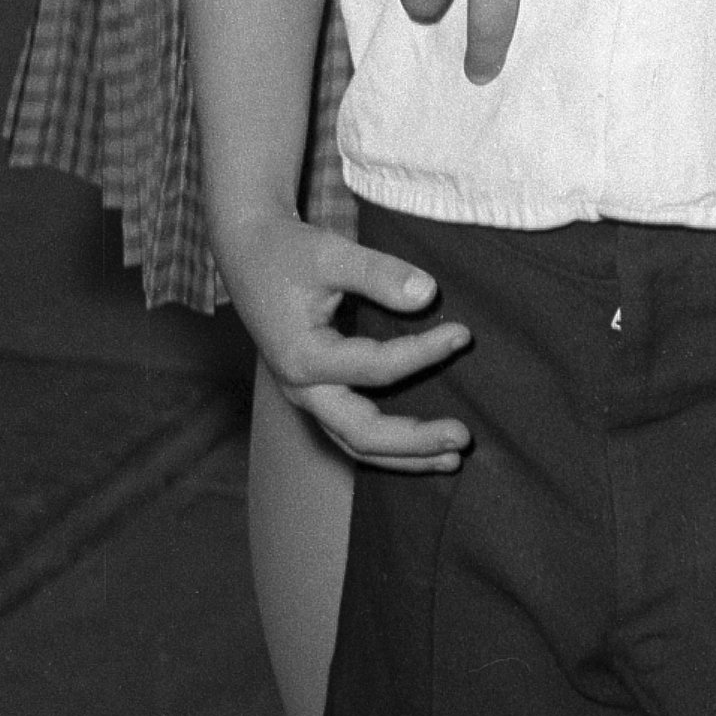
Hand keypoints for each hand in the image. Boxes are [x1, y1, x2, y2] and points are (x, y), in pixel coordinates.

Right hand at [215, 208, 471, 469]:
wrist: (250, 255)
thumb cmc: (290, 253)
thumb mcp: (332, 254)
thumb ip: (379, 274)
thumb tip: (428, 294)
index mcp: (303, 360)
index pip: (377, 368)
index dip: (425, 353)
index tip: (465, 335)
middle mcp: (304, 389)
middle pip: (361, 433)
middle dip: (414, 441)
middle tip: (463, 439)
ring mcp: (308, 395)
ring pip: (355, 442)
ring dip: (403, 455)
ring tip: (451, 461)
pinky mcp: (317, 390)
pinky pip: (351, 428)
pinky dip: (386, 443)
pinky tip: (421, 447)